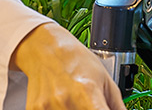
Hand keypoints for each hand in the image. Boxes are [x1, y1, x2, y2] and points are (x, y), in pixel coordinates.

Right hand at [10, 23, 126, 109]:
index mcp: (88, 92)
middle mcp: (67, 100)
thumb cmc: (75, 60)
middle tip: (87, 103)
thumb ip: (116, 106)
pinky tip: (60, 102)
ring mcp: (49, 107)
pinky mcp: (35, 109)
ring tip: (74, 101)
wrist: (44, 48)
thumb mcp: (105, 80)